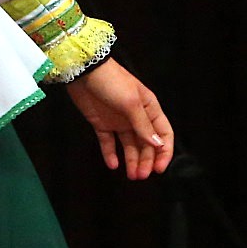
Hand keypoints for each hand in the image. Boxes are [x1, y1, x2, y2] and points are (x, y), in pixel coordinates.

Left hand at [62, 58, 172, 179]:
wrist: (83, 71)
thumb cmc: (112, 81)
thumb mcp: (131, 103)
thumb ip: (143, 125)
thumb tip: (157, 144)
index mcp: (149, 109)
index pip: (163, 134)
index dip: (164, 152)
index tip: (159, 169)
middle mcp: (136, 116)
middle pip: (146, 144)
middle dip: (146, 161)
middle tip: (141, 176)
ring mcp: (118, 120)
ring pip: (129, 145)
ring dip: (132, 160)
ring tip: (131, 175)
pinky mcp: (101, 123)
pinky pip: (108, 142)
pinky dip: (111, 154)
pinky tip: (113, 165)